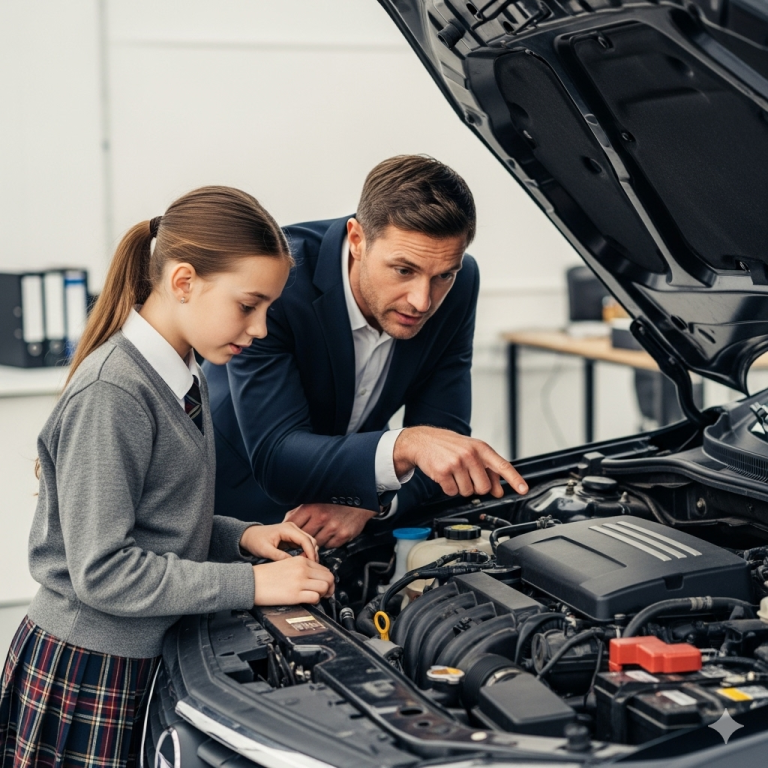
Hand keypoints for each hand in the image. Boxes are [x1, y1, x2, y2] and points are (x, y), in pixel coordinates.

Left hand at [240, 522, 318, 561]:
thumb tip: (293, 564)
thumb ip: (278, 556)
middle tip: (310, 567)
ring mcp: (293, 532)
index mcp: (287, 529)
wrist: (249, 536)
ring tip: (306, 566)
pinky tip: (302, 562)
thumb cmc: (255, 541)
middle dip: (312, 553)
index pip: (305, 540)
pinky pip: (303, 545)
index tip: (312, 564)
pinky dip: (305, 553)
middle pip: (310, 540)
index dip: (310, 553)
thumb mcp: (265, 550)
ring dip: (310, 553)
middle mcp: (292, 528)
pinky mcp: (292, 537)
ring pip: (309, 543)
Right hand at [252, 557, 334, 604]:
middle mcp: (302, 569)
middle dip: (330, 587)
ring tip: (318, 597)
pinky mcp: (295, 594)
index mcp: (301, 561)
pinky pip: (315, 597)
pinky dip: (316, 601)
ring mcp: (299, 582)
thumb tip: (313, 575)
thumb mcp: (286, 564)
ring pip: (325, 587)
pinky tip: (309, 601)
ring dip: (324, 594)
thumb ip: (300, 567)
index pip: (324, 569)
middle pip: (329, 577)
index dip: (327, 579)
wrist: (251, 582)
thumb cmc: (266, 575)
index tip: (324, 586)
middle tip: (326, 593)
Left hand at [284, 503, 376, 548]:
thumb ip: (300, 511)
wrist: (360, 501)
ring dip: (317, 540)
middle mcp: (322, 517)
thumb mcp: (316, 500)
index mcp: (311, 507)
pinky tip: (332, 534)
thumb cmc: (336, 501)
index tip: (287, 534)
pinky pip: (330, 545)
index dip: (288, 530)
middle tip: (303, 539)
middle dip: (302, 538)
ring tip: (321, 533)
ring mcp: (333, 527)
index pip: (292, 523)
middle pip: (303, 536)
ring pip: (316, 543)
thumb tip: (286, 521)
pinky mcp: (343, 535)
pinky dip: (329, 542)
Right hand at [393, 426, 527, 497]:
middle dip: (476, 486)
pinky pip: (452, 492)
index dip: (514, 479)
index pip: (502, 465)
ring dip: (461, 487)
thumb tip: (498, 490)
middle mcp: (470, 455)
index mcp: (480, 448)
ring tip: (454, 473)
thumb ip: (487, 470)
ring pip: (467, 492)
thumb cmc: (449, 446)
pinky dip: (448, 488)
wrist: (422, 441)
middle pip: (484, 487)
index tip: (523, 489)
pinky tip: (445, 476)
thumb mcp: (471, 452)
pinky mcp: (443, 472)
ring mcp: (456, 463)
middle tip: (467, 476)